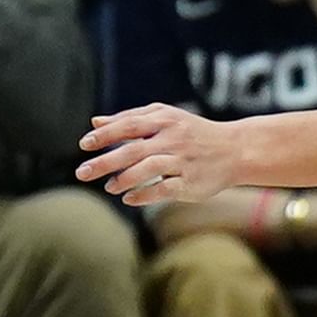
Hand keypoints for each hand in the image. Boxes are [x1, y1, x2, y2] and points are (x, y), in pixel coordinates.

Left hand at [78, 102, 243, 206]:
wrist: (235, 149)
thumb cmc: (192, 132)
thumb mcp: (164, 118)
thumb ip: (130, 119)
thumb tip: (95, 122)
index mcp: (164, 120)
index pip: (129, 125)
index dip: (106, 135)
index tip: (84, 144)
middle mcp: (173, 139)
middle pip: (134, 150)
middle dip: (105, 162)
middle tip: (81, 173)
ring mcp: (183, 161)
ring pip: (149, 169)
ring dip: (124, 179)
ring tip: (108, 187)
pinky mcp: (191, 182)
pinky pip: (164, 189)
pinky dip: (144, 194)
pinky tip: (128, 199)